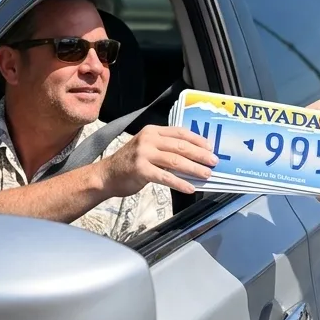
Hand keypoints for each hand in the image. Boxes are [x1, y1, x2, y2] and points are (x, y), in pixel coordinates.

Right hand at [97, 125, 217, 196]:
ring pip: (175, 161)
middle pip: (180, 146)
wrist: (106, 175)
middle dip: (200, 154)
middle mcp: (149, 139)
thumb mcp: (147, 148)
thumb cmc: (129, 163)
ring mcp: (144, 154)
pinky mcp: (141, 170)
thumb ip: (165, 148)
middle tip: (213, 162)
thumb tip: (192, 157)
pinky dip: (180, 183)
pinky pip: (165, 177)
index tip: (210, 147)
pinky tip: (190, 187)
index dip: (197, 140)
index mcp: (153, 131)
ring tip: (206, 174)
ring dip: (194, 168)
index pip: (180, 132)